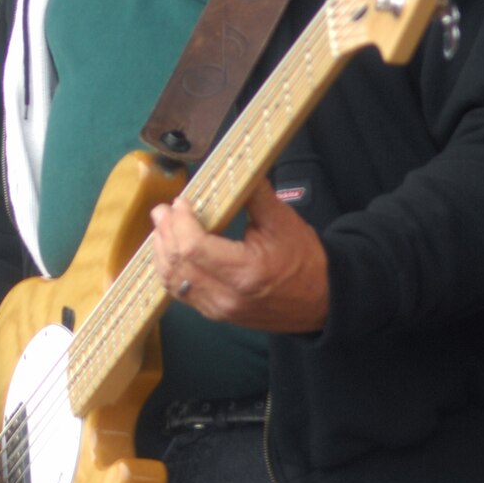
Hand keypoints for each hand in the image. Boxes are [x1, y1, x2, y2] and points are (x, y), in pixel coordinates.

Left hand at [150, 178, 328, 333]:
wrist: (321, 301)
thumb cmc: (304, 260)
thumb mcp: (283, 222)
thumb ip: (254, 194)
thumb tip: (234, 168)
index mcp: (245, 272)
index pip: (193, 247)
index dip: (180, 222)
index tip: (181, 203)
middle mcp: (227, 296)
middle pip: (177, 263)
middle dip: (165, 233)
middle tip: (162, 210)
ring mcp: (218, 309)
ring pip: (172, 280)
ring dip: (162, 251)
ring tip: (161, 227)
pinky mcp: (214, 314)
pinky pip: (179, 292)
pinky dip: (169, 269)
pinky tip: (169, 250)